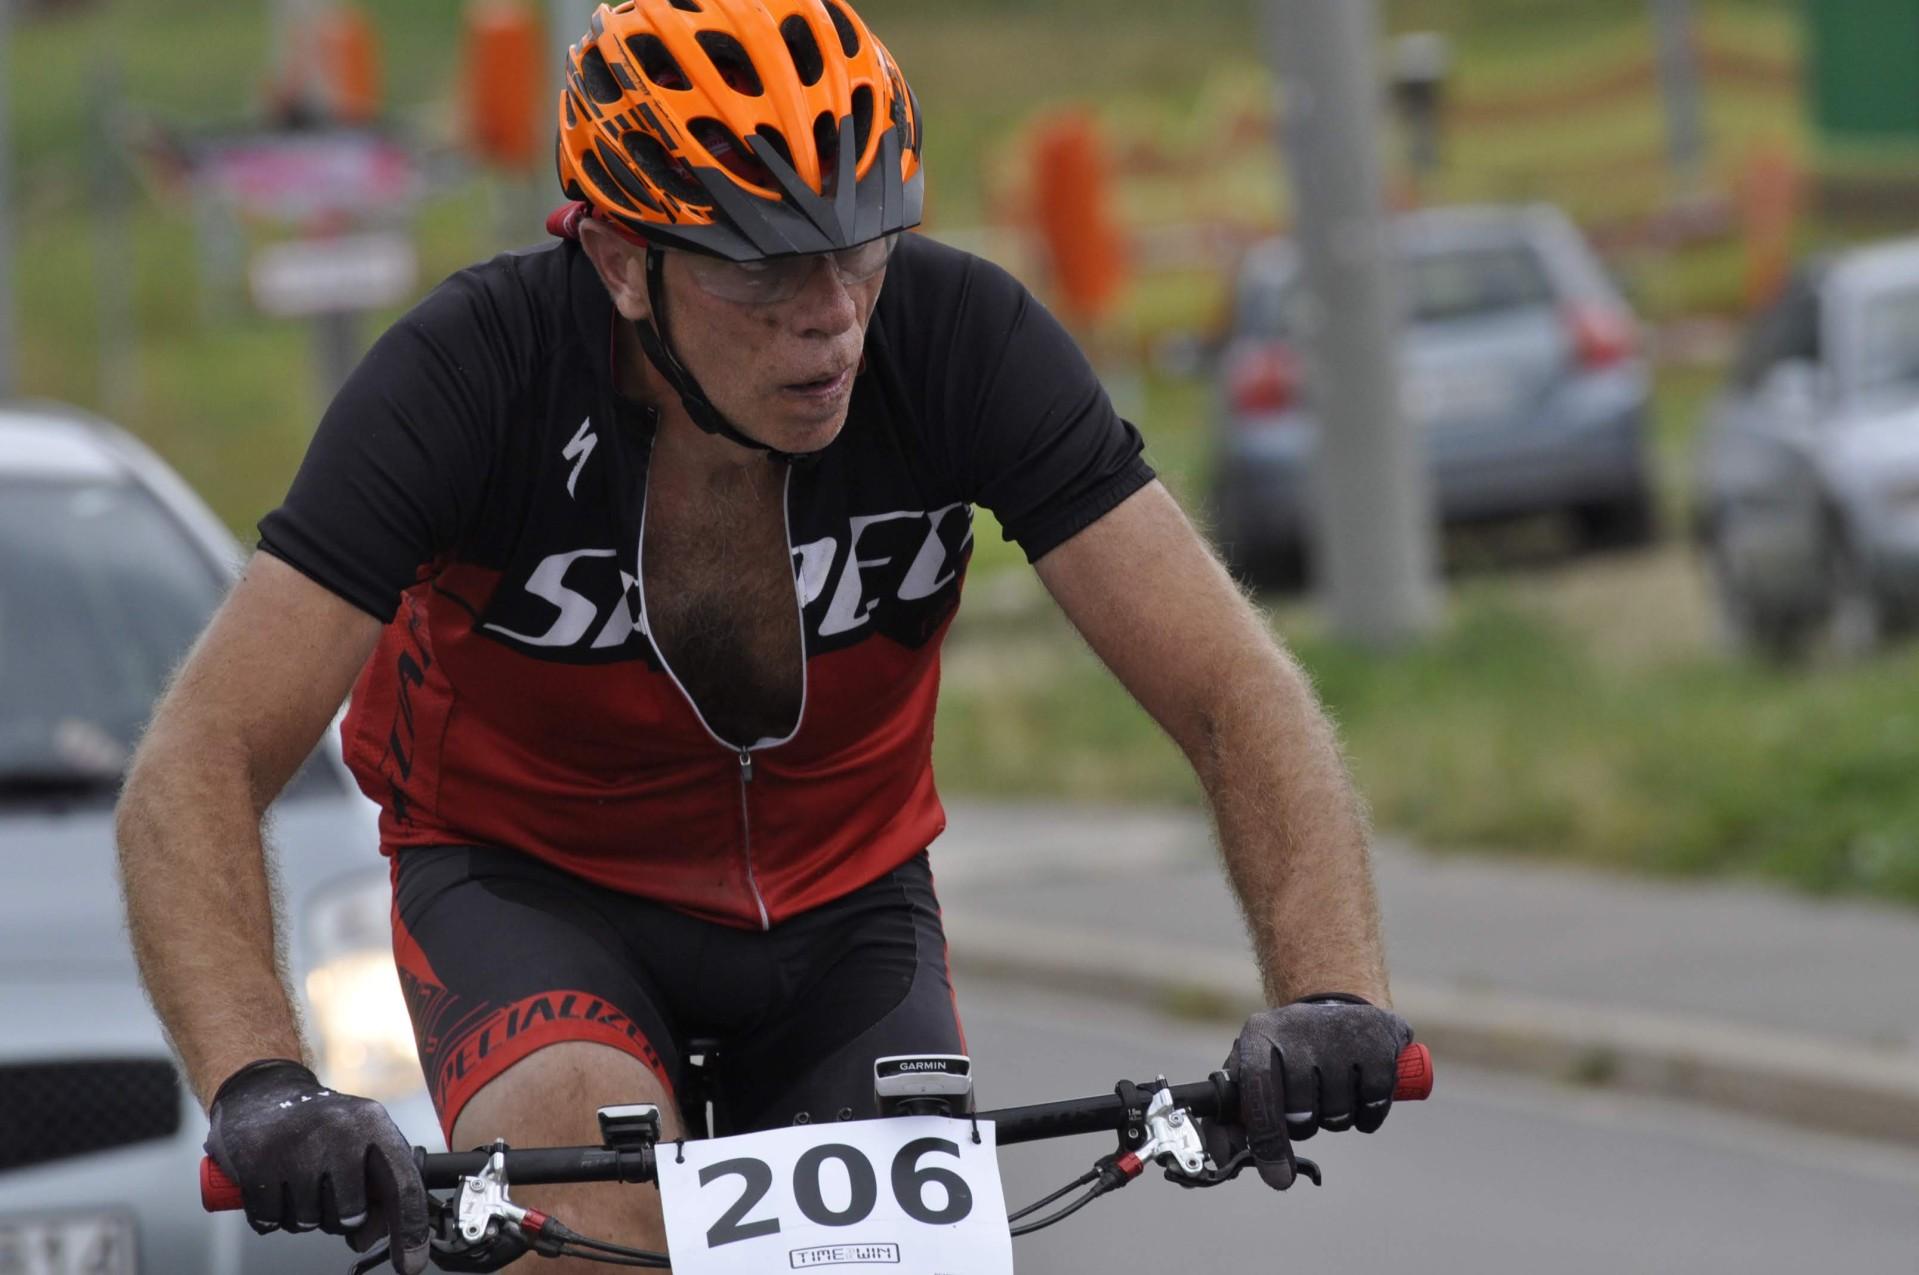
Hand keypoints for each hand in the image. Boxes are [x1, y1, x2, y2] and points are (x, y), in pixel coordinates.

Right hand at [205, 1059, 430, 1273]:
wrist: (262, 1092)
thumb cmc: (320, 1127)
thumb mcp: (360, 1143)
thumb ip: (377, 1188)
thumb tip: (370, 1237)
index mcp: (374, 1124)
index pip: (403, 1185)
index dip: (410, 1229)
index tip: (411, 1264)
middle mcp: (340, 1131)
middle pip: (351, 1215)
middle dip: (337, 1217)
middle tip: (325, 1192)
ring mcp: (297, 1146)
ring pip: (309, 1222)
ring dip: (303, 1216)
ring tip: (298, 1183)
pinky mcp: (257, 1160)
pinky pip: (270, 1221)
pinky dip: (271, 1215)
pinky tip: (274, 1186)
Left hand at [1208, 995, 1414, 1189]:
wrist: (1336, 1007)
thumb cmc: (1287, 1052)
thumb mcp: (1253, 1070)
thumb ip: (1232, 1117)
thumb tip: (1224, 1156)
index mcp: (1260, 1035)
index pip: (1258, 1090)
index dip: (1267, 1138)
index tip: (1277, 1177)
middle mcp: (1298, 1027)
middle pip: (1300, 1113)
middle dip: (1303, 1124)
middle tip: (1305, 1104)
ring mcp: (1341, 1033)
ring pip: (1338, 1115)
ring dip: (1335, 1118)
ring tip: (1331, 1088)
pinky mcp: (1378, 1042)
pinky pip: (1372, 1106)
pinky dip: (1367, 1114)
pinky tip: (1358, 1089)